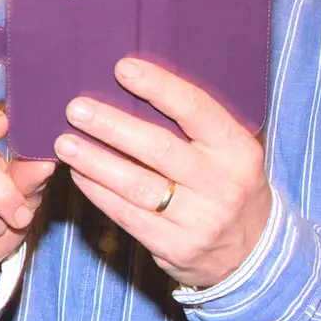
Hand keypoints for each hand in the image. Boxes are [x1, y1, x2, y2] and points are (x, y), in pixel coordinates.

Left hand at [56, 57, 271, 290]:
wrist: (254, 252)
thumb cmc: (229, 185)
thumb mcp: (230, 153)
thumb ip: (195, 126)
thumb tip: (133, 86)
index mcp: (237, 150)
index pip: (196, 110)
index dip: (159, 87)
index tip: (122, 68)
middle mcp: (221, 184)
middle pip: (159, 149)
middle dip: (112, 126)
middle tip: (76, 109)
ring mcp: (199, 219)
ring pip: (137, 185)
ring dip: (95, 162)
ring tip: (66, 144)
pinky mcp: (175, 246)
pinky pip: (128, 215)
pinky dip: (98, 192)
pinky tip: (79, 175)